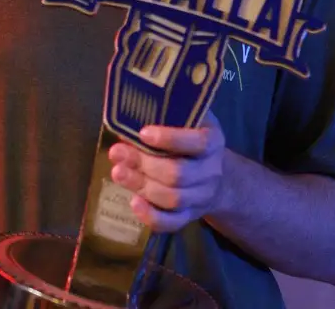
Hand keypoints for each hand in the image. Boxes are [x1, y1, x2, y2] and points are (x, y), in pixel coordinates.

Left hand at [108, 111, 225, 231]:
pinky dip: (152, 216)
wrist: (217, 177)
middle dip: (144, 164)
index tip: (143, 133)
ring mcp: (201, 197)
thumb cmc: (193, 139)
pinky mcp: (190, 216)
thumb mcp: (190, 120)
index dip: (170, 139)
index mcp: (213, 142)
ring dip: (142, 186)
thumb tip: (132, 111)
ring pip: (173, 198)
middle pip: (179, 174)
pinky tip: (133, 202)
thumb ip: (170, 114)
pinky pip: (172, 223)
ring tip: (117, 172)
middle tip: (117, 153)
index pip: (197, 142)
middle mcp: (211, 172)